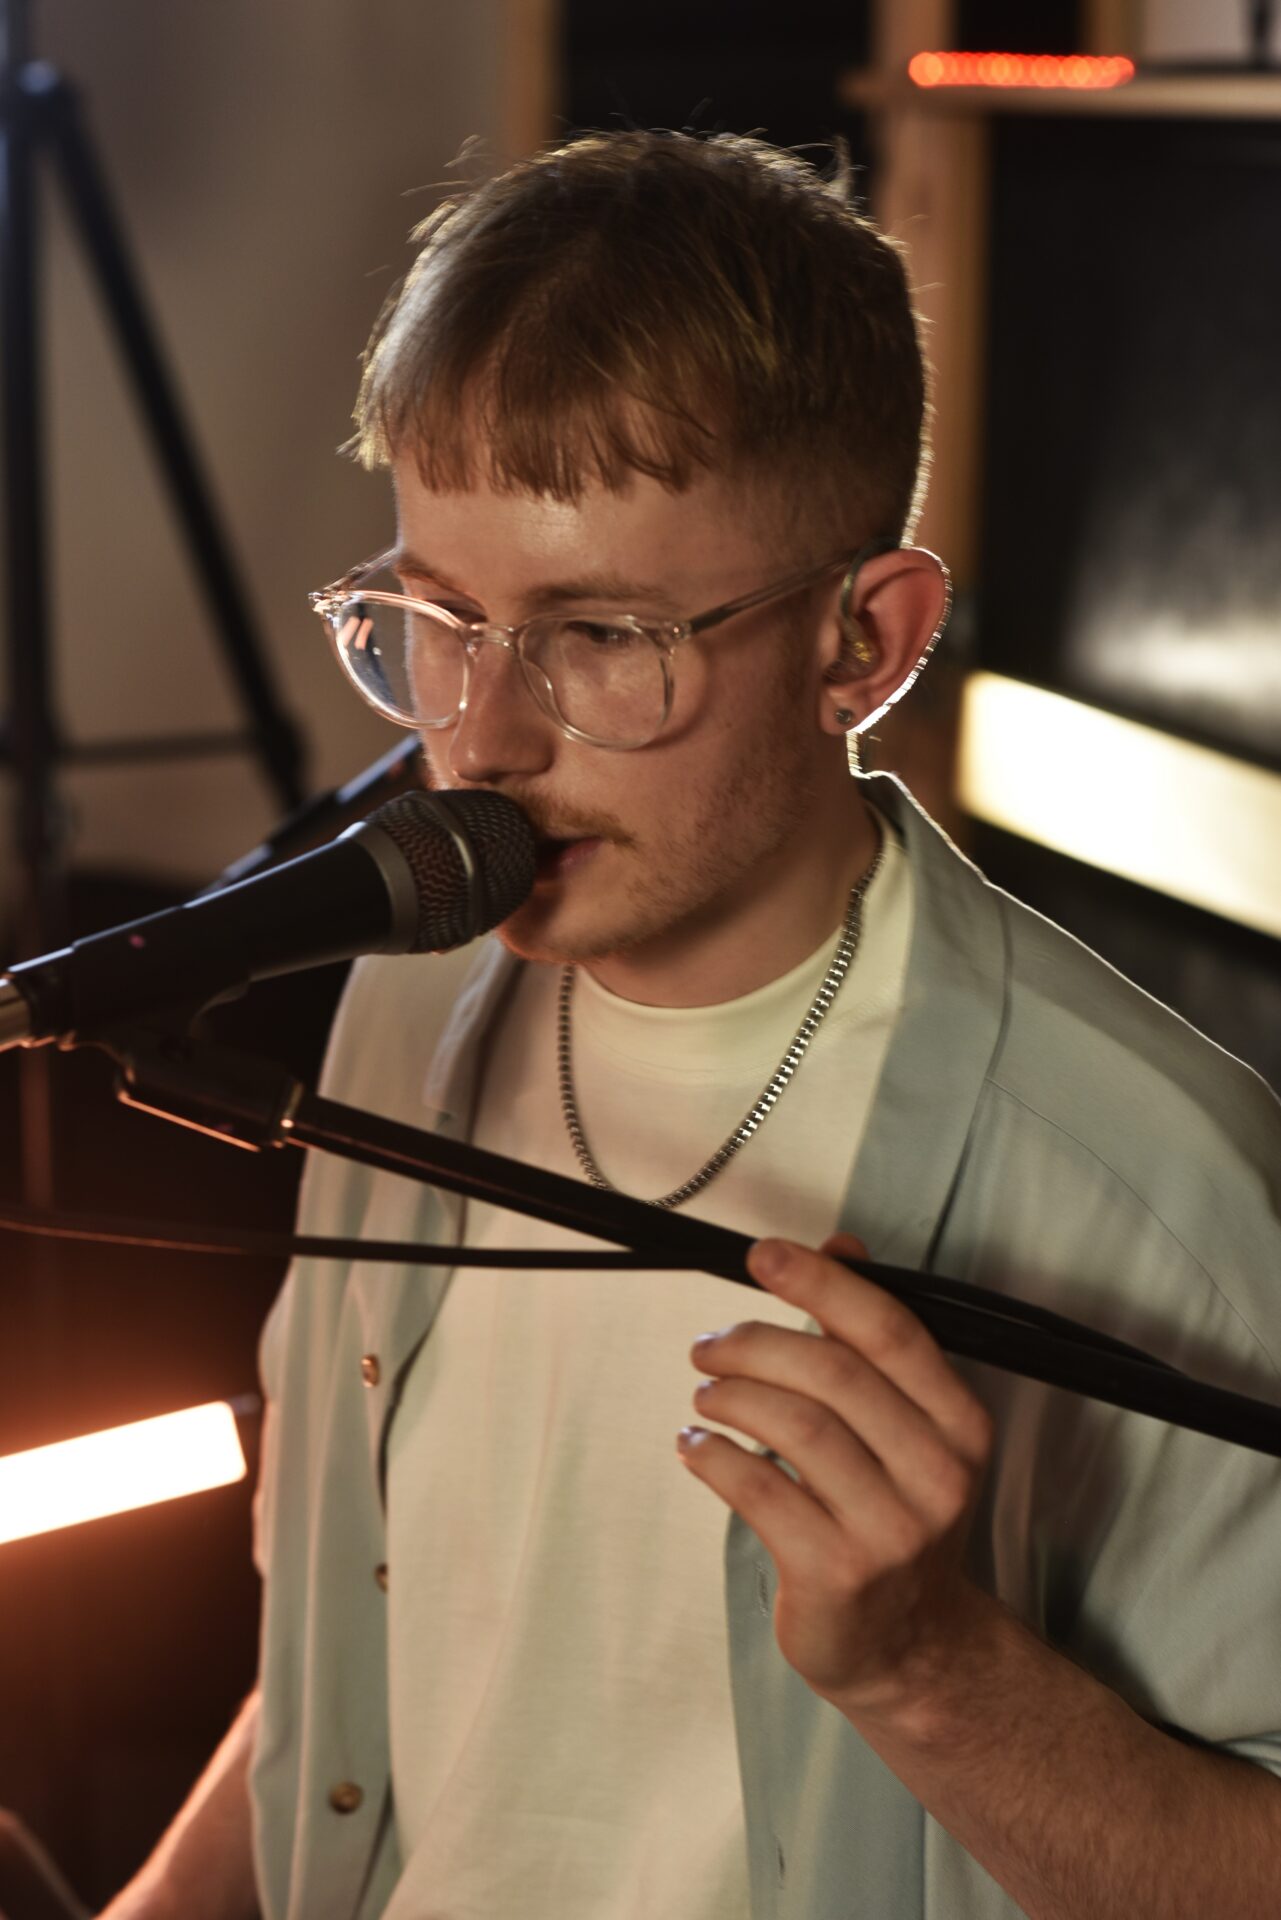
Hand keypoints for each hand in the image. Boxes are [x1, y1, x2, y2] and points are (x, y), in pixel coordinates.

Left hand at [678, 1233, 994, 1724]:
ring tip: (704, 1398)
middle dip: (754, 1343)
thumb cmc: (893, 1517)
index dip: (822, 1281)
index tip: (762, 1255)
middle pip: (832, 1373)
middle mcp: (937, 1473)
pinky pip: (761, 1491)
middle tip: (708, 1346)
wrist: (911, 1646)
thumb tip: (841, 1244)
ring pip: (796, 1427)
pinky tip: (697, 1449)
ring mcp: (891, 1529)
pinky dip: (715, 1458)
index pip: (889, 1330)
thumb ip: (870, 1337)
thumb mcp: (903, 1427)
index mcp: (959, 1424)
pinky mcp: (838, 1573)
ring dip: (731, 1398)